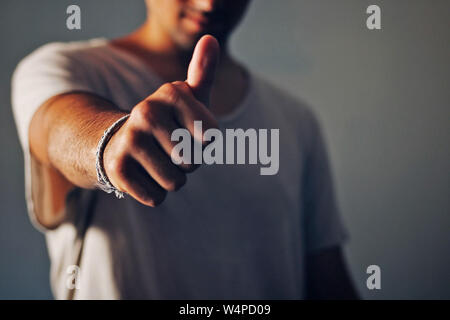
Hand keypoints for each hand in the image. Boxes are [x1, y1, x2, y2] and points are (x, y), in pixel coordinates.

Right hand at [103, 35, 219, 205]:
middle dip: (188, 164)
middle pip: (193, 162)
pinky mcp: (117, 169)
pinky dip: (154, 193)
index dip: (205, 144)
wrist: (120, 140)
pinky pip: (157, 198)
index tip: (189, 132)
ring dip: (172, 179)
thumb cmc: (167, 121)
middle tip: (169, 149)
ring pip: (176, 183)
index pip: (212, 139)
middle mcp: (146, 112)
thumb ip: (203, 73)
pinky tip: (143, 174)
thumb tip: (211, 39)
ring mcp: (129, 140)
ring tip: (156, 161)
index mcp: (171, 93)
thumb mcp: (187, 97)